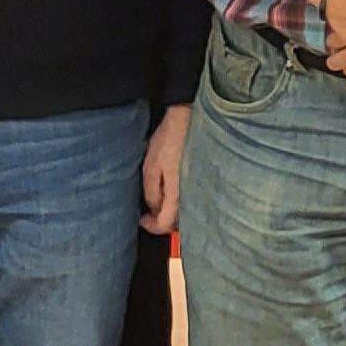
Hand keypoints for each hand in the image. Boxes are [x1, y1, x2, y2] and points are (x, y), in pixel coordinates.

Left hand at [141, 106, 189, 234]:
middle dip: (162, 222)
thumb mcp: (151, 167)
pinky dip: (181, 202)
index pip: (165, 224)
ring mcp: (199, 187)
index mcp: (178, 195)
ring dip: (172, 213)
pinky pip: (192, 199)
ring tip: (159, 202)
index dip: (151, 226)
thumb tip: (153, 209)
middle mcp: (192, 194)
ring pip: (186, 212)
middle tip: (150, 214)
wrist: (187, 119)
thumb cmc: (169, 140)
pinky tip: (172, 192)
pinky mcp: (203, 179)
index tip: (142, 219)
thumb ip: (152, 193)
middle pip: (179, 222)